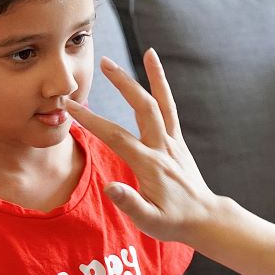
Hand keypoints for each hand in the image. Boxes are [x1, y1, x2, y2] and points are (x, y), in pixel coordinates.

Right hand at [65, 49, 222, 244]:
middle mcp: (163, 148)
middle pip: (143, 108)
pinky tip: (158, 73)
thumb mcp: (150, 221)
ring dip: (154, 78)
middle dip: (124, 84)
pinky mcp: (178, 141)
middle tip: (104, 62)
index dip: (92, 121)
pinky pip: (171, 110)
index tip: (71, 107)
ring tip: (148, 52)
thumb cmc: (174, 221)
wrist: (204, 218)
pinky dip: (165, 90)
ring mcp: (173, 142)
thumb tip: (110, 188)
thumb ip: (130, 204)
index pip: (117, 137)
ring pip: (163, 104)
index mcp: (150, 165)